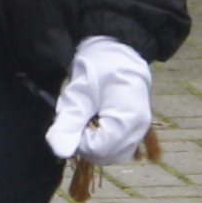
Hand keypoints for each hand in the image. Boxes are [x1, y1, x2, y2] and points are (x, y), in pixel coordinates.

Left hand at [46, 37, 152, 164]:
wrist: (119, 47)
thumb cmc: (100, 65)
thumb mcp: (78, 92)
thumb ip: (69, 122)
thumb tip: (60, 151)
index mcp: (129, 120)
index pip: (98, 150)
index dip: (78, 138)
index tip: (74, 117)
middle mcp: (140, 130)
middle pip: (106, 155)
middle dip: (86, 142)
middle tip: (80, 116)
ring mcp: (141, 130)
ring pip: (111, 154)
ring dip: (94, 143)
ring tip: (89, 118)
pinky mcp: (137, 128)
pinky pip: (118, 147)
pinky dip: (104, 140)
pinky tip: (97, 121)